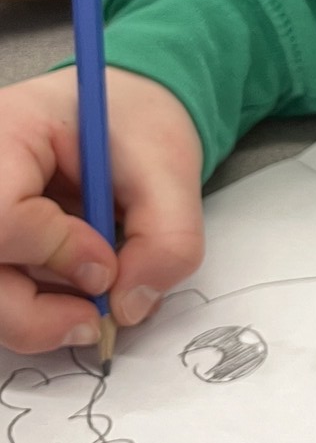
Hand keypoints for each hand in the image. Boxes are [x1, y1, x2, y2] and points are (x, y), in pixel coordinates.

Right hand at [0, 68, 203, 352]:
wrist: (122, 121)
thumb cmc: (135, 128)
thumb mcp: (171, 169)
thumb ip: (167, 239)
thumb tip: (127, 309)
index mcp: (9, 132)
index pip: (1, 213)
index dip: (55, 251)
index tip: (106, 265)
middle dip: (33, 312)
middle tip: (94, 321)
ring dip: (37, 317)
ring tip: (92, 305)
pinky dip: (36, 312)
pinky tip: (74, 294)